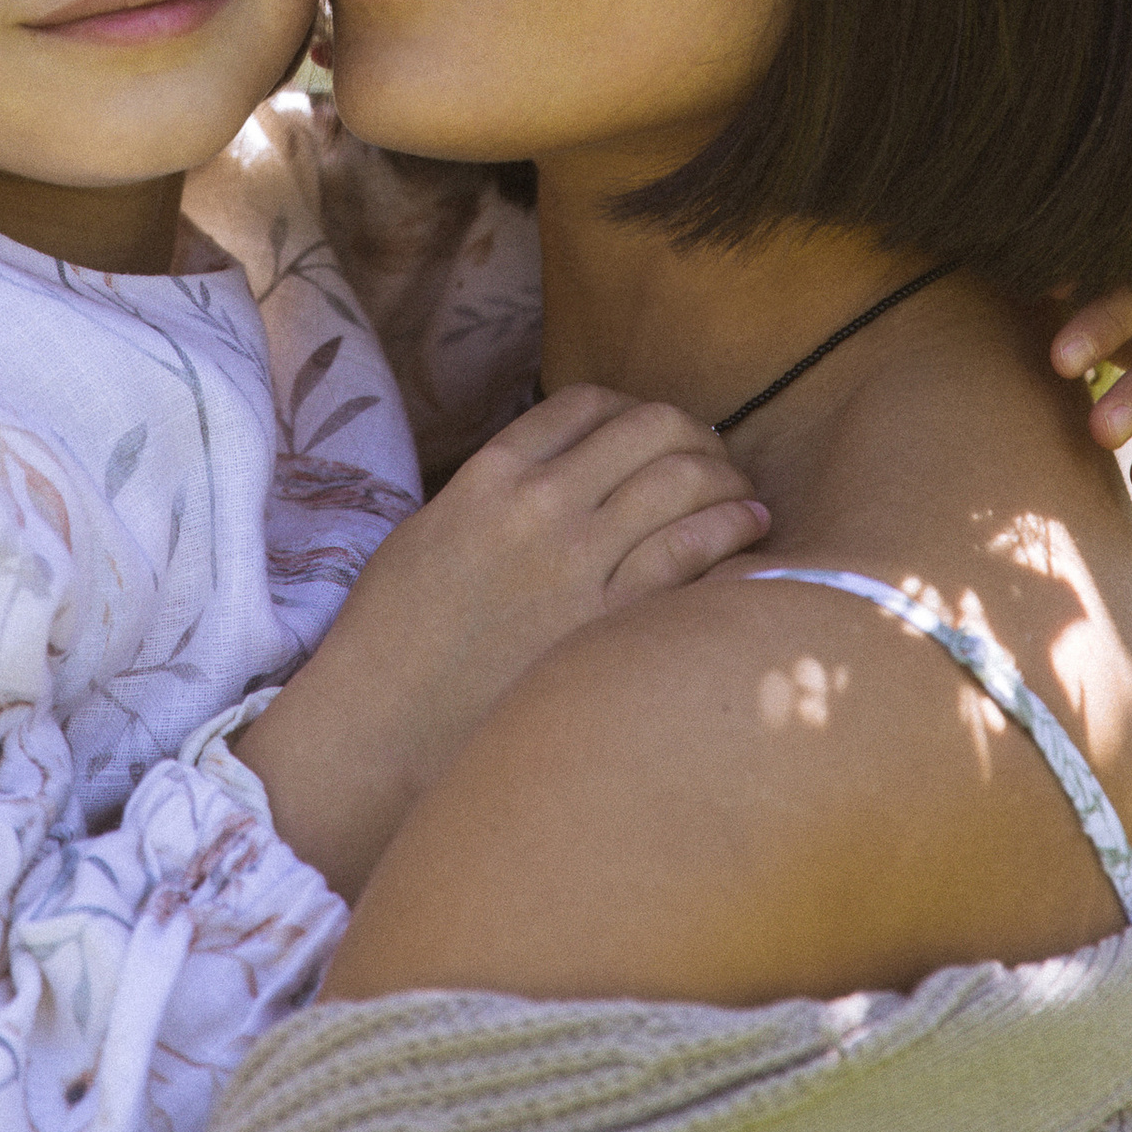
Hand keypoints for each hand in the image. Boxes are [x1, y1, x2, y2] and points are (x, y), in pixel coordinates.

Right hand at [233, 385, 767, 902]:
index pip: (585, 404)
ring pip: (682, 479)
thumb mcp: (430, 533)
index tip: (651, 432)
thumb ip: (494, 494)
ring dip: (725, 476)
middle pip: (648, 428)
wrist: (381, 727)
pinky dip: (733, 528)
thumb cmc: (396, 639)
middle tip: (711, 458)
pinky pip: (693, 552)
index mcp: (488, 476)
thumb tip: (562, 477)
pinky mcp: (609, 625)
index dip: (631, 408)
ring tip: (741, 494)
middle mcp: (539, 505)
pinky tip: (751, 529)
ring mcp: (577, 563)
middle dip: (692, 434)